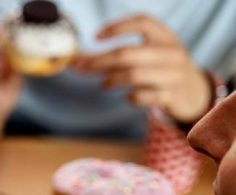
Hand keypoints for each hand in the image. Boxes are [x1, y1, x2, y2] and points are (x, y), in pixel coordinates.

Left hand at [74, 15, 210, 123]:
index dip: (118, 27)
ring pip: (133, 75)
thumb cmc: (160, 69)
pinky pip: (143, 96)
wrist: (193, 92)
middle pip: (128, 53)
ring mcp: (173, 75)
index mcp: (165, 36)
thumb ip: (115, 55)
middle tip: (81, 68)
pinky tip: (126, 96)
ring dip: (111, 79)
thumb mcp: (147, 55)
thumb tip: (77, 60)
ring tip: (104, 84)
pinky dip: (130, 97)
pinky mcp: (171, 96)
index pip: (143, 22)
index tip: (95, 37)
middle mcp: (172, 53)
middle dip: (99, 61)